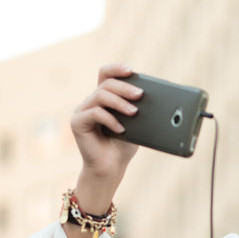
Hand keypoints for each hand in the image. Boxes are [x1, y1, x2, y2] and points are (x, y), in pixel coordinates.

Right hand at [69, 63, 141, 213]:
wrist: (111, 168)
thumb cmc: (124, 147)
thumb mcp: (137, 125)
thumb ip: (140, 110)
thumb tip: (161, 98)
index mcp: (104, 99)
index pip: (106, 75)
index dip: (116, 69)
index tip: (131, 70)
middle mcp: (91, 102)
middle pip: (106, 83)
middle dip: (125, 87)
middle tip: (140, 95)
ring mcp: (82, 111)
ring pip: (100, 95)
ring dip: (120, 102)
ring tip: (134, 113)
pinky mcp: (77, 122)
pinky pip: (94, 113)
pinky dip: (110, 119)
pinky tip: (121, 129)